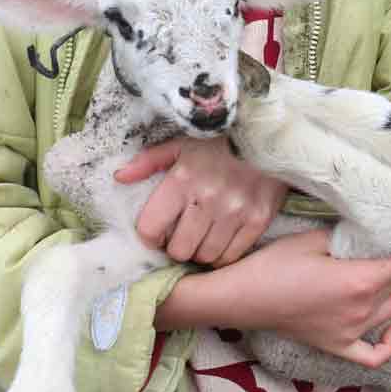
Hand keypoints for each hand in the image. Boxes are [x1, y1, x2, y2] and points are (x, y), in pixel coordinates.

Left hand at [119, 137, 288, 266]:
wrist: (271, 135)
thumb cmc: (221, 141)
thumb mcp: (182, 143)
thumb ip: (149, 161)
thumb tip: (120, 177)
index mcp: (182, 180)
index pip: (150, 228)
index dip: (150, 235)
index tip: (159, 231)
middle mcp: (207, 199)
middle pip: (179, 250)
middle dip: (178, 246)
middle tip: (184, 236)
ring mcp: (235, 212)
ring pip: (205, 257)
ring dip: (201, 251)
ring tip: (204, 237)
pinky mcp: (258, 220)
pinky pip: (232, 255)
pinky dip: (224, 254)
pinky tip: (223, 239)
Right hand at [159, 229, 390, 367]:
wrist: (244, 298)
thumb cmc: (276, 265)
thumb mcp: (314, 239)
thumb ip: (349, 237)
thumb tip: (372, 232)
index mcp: (360, 280)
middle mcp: (362, 309)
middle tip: (385, 251)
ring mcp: (352, 332)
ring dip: (390, 294)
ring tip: (375, 278)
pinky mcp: (338, 346)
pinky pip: (375, 355)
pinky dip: (389, 344)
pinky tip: (390, 328)